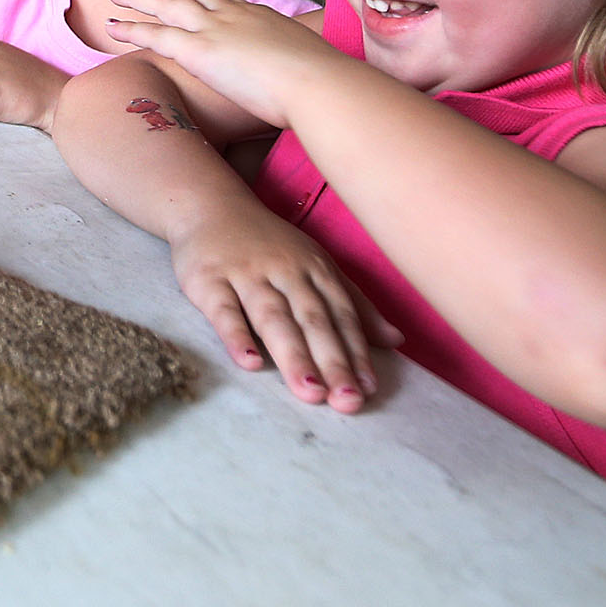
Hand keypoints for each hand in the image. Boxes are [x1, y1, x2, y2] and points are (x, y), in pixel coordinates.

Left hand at [104, 0, 334, 129]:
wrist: (319, 84)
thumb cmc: (323, 84)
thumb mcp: (310, 66)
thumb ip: (297, 67)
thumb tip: (308, 82)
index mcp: (259, 16)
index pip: (220, 2)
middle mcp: (233, 14)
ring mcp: (214, 28)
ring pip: (165, 4)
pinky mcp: (199, 49)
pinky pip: (156, 34)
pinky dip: (132, 28)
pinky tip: (113, 27)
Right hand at [169, 205, 401, 412]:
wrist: (210, 205)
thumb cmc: (269, 244)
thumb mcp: (316, 265)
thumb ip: (354, 304)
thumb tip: (396, 340)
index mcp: (315, 269)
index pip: (340, 316)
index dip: (355, 352)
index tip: (368, 390)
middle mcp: (285, 271)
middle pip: (311, 320)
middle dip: (331, 361)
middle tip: (346, 401)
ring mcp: (246, 274)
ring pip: (272, 317)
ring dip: (293, 355)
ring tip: (310, 391)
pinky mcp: (209, 280)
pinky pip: (224, 310)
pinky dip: (236, 335)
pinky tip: (249, 363)